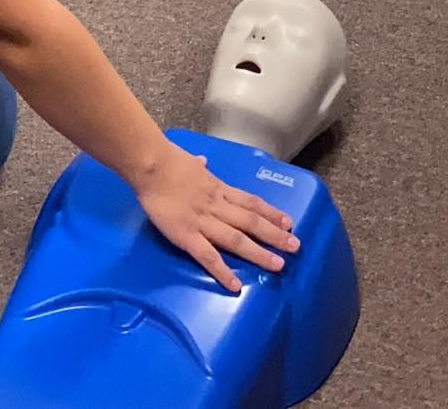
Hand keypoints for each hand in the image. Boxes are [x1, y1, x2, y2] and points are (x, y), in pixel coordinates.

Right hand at [137, 142, 299, 293]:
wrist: (152, 166)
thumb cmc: (169, 161)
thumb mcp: (191, 161)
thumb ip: (199, 165)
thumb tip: (202, 161)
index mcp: (219, 189)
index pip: (251, 202)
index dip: (271, 213)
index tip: (289, 222)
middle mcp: (217, 206)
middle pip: (251, 222)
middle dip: (274, 235)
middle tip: (295, 246)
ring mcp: (203, 222)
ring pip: (237, 240)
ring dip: (259, 253)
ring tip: (278, 265)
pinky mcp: (186, 236)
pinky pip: (208, 256)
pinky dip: (223, 271)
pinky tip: (235, 286)